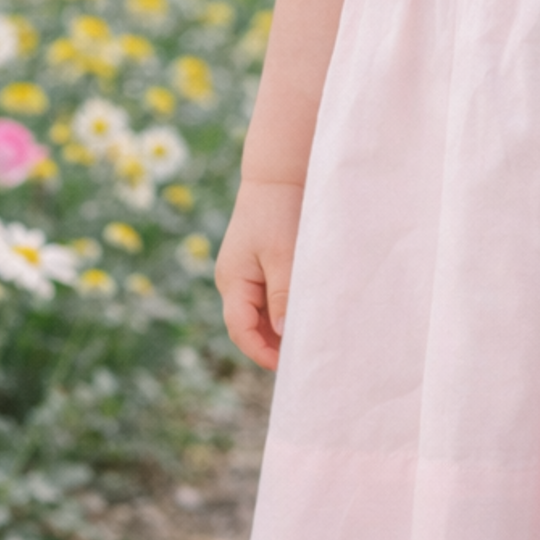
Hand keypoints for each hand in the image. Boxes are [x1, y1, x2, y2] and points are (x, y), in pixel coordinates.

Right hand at [215, 176, 305, 371]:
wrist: (279, 174)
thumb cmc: (278, 212)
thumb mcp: (282, 255)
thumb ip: (282, 294)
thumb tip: (282, 333)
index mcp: (233, 281)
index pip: (241, 329)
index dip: (261, 351)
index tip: (288, 364)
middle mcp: (234, 280)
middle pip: (249, 324)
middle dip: (271, 343)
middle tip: (302, 355)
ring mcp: (245, 272)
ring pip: (260, 311)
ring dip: (279, 325)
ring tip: (307, 336)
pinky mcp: (260, 262)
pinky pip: (269, 294)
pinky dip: (284, 306)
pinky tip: (304, 311)